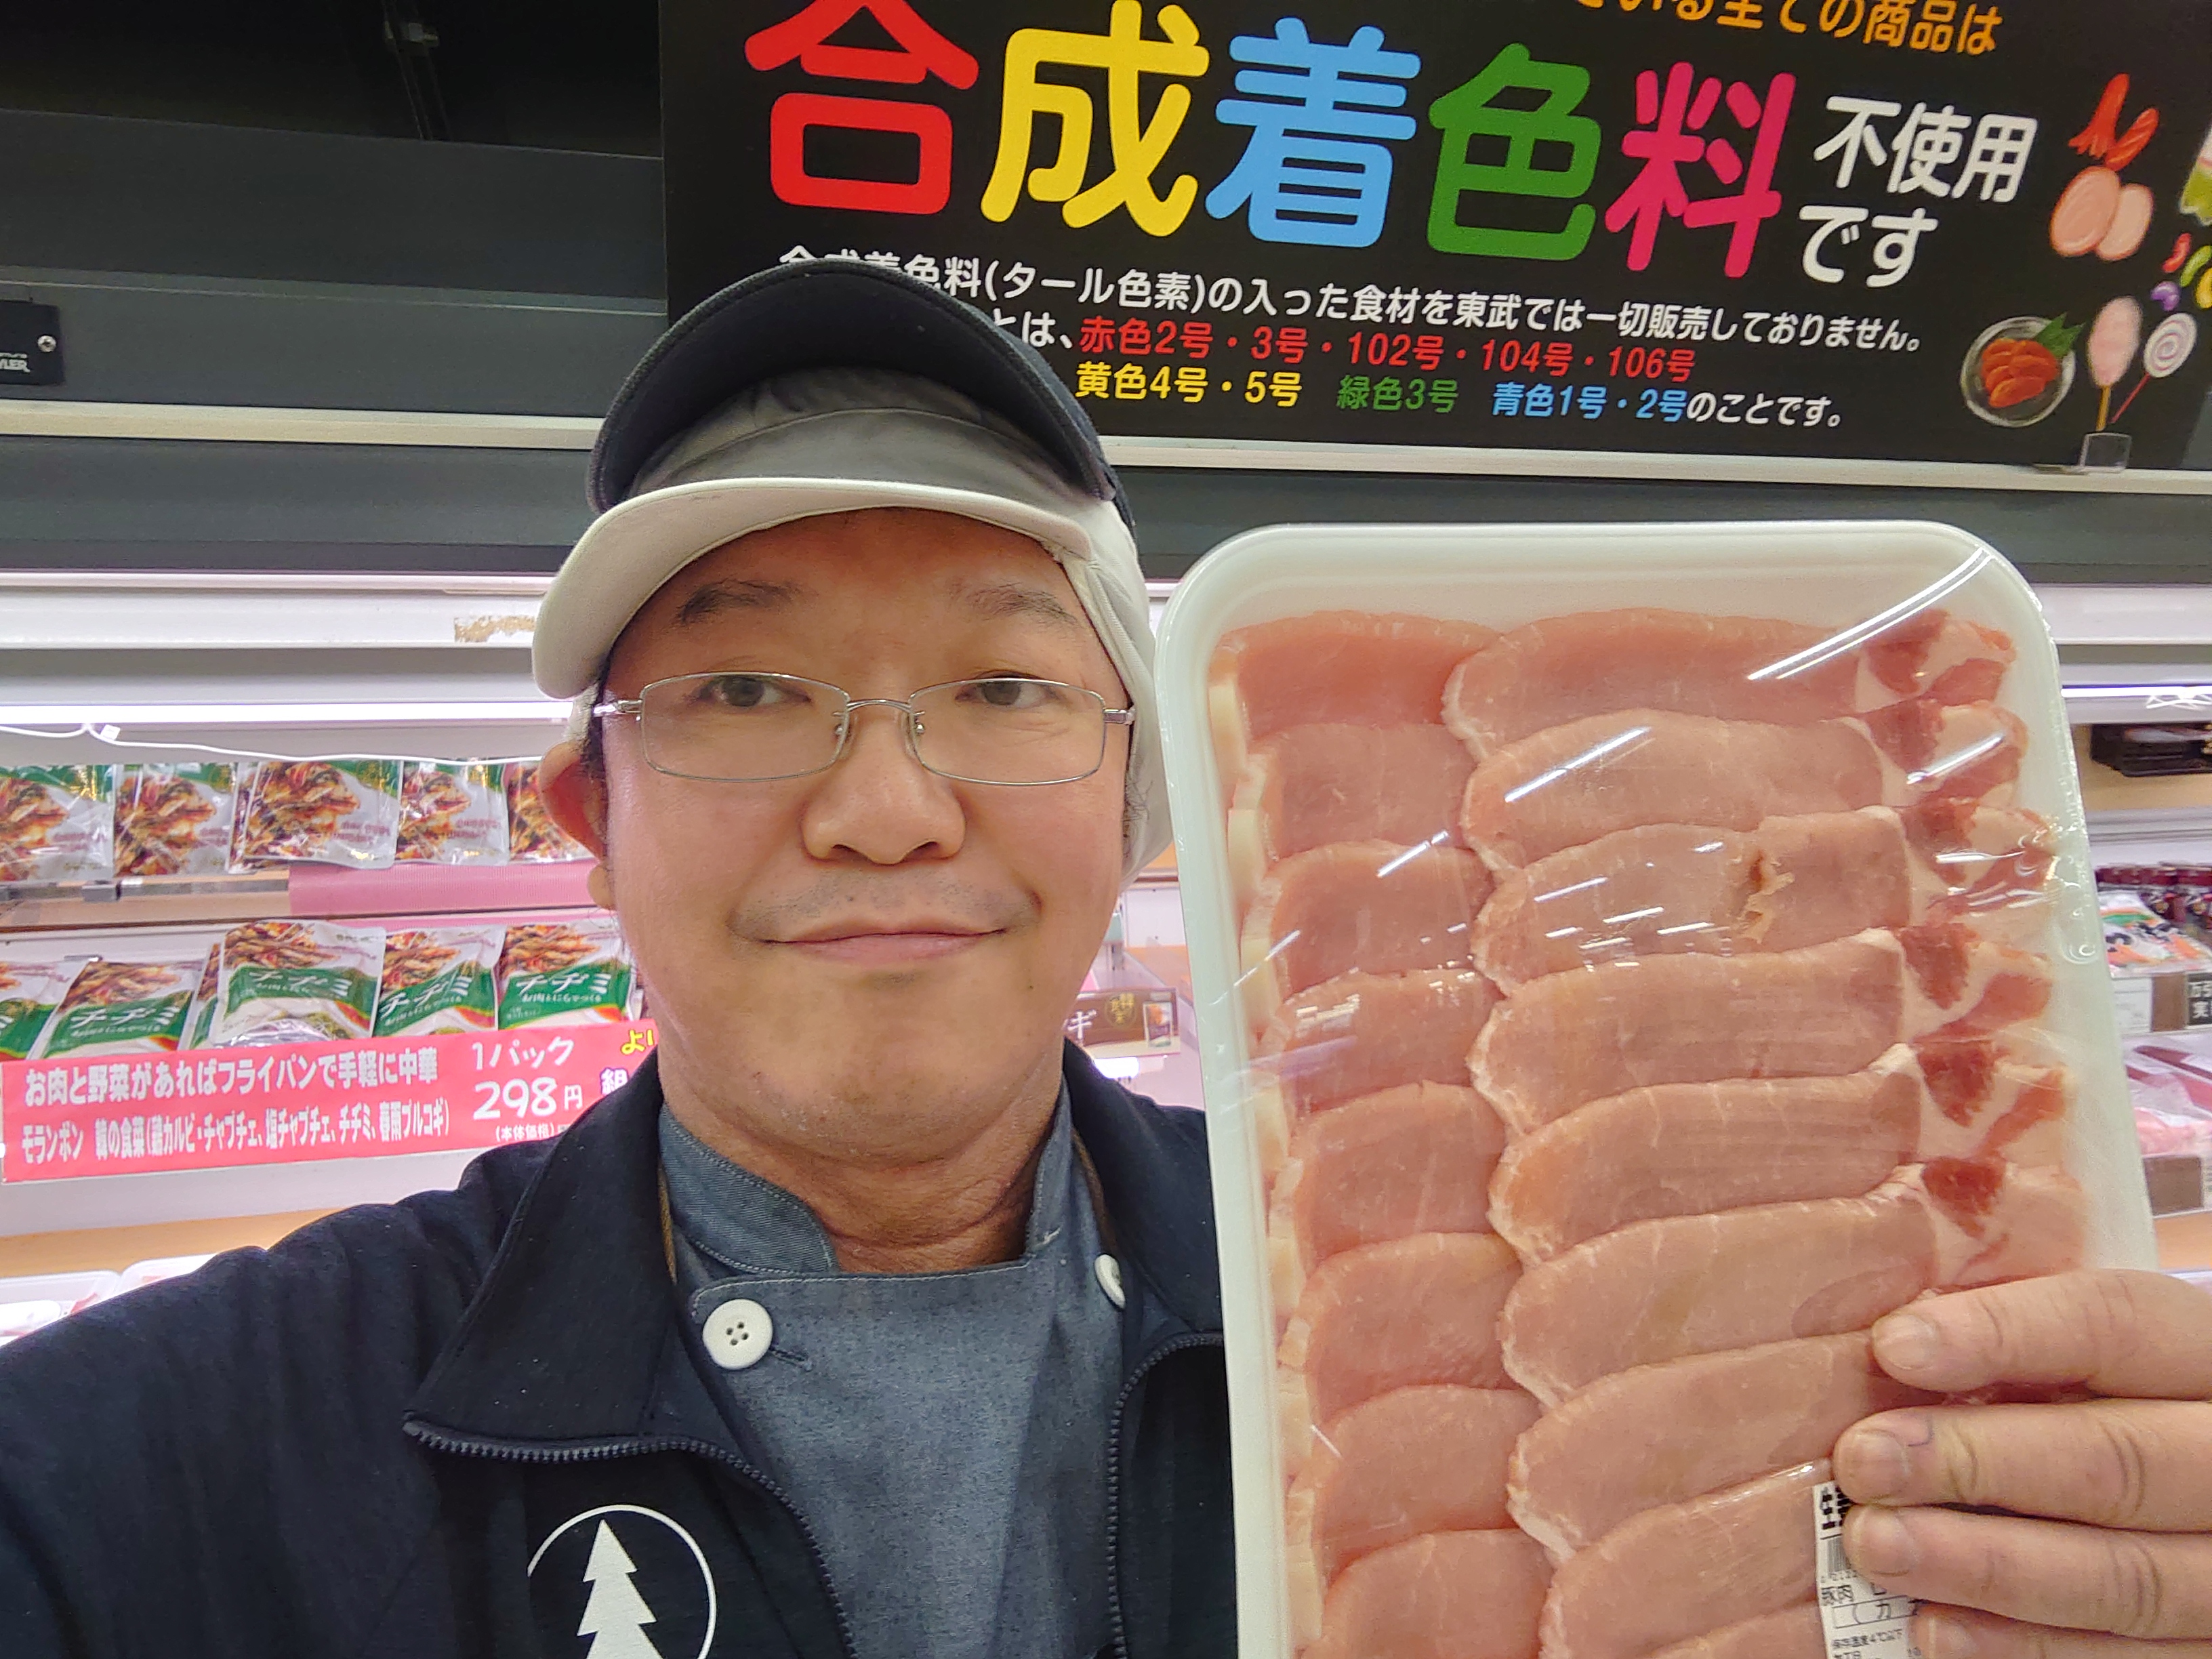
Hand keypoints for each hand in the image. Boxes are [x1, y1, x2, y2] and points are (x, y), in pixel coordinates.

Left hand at [1833, 1270, 2211, 1658]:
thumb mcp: (2089, 1354)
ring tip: (1878, 1545)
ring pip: (2128, 1576)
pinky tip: (1934, 1628)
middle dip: (1978, 1460)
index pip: (2115, 1323)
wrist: (2190, 1501)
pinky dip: (2025, 1646)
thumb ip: (2018, 1344)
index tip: (1893, 1345)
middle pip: (2119, 1459)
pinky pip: (2132, 1658)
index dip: (2002, 1333)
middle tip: (1865, 1460)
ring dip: (1985, 1564)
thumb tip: (1890, 1341)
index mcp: (2205, 1355)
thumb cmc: (2099, 1403)